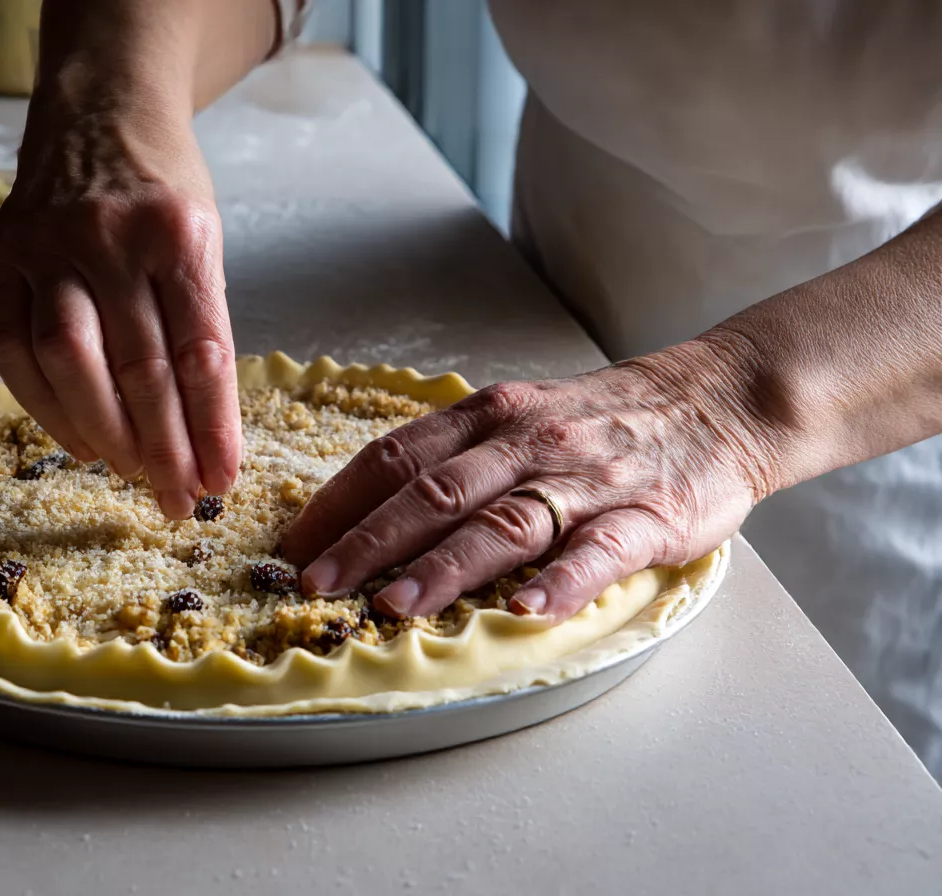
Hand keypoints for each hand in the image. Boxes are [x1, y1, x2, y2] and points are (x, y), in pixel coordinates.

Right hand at [0, 85, 239, 520]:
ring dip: (101, 435)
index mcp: (178, 233)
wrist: (96, 113)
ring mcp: (46, 247)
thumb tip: (203, 440)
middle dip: (162, 449)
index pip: (201, 351)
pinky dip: (47, 408)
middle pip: (137, 368)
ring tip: (130, 474)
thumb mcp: (203, 243)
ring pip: (68, 363)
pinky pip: (13, 351)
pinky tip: (80, 442)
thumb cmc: (162, 194)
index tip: (221, 482)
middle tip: (177, 501)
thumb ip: (200, 329)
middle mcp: (109, 237)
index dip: (211, 428)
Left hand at [280, 339, 782, 621]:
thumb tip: (369, 508)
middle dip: (366, 542)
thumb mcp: (519, 415)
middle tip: (313, 584)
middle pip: (433, 493)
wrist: (719, 400)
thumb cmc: (603, 418)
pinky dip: (557, 583)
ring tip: (393, 607)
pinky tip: (522, 613)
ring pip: (501, 523)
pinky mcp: (645, 516)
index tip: (293, 544)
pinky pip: (596, 551)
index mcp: (488, 417)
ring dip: (442, 568)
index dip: (338, 502)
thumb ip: (456, 456)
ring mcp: (584, 479)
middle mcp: (526, 442)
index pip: (396, 457)